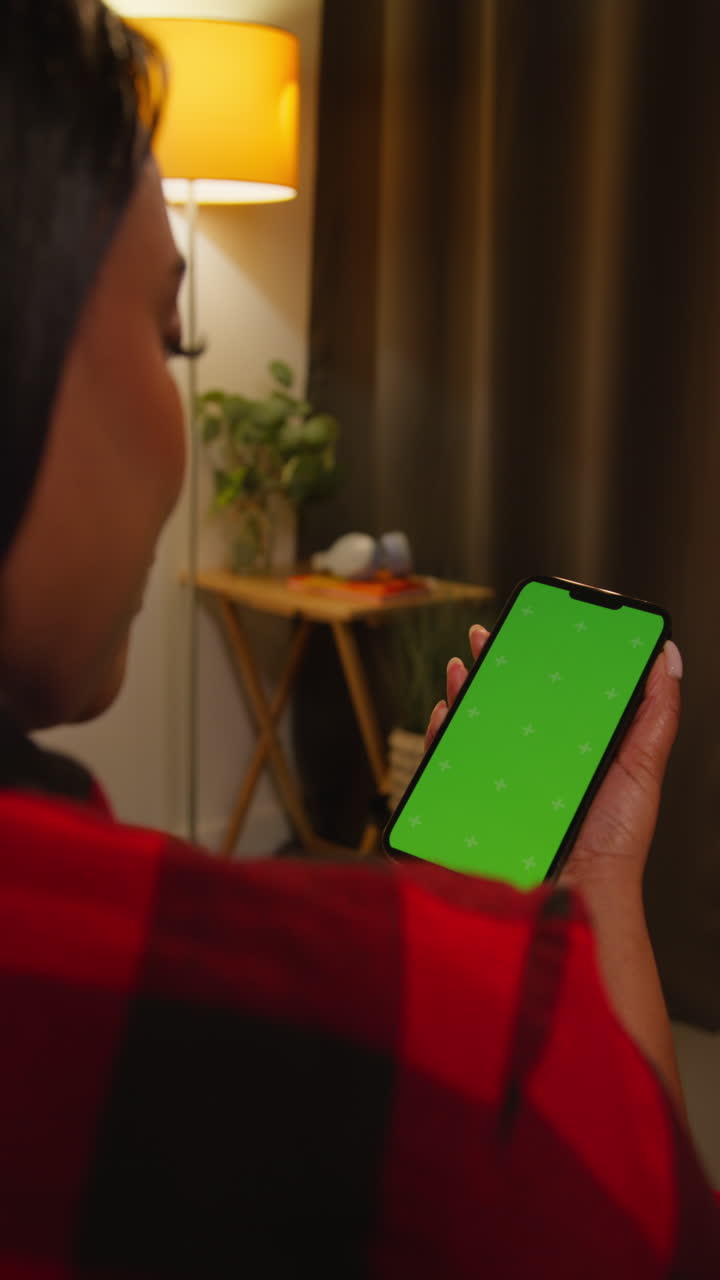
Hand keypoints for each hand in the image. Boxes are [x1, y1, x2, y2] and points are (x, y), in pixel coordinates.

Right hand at [425, 625, 681, 891]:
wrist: (582, 894)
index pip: (552, 687)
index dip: (539, 651)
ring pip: (474, 721)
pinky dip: (444, 731)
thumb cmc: (616, 839)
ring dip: (465, 688)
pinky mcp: (475, 798)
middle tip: (486, 635)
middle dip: (493, 662)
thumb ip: (656, 711)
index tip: (534, 622)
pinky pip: (450, 760)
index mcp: (572, 742)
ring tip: (465, 666)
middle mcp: (534, 754)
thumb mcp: (644, 765)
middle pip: (508, 698)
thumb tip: (665, 652)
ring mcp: (501, 775)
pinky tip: (448, 713)